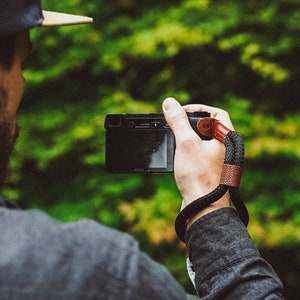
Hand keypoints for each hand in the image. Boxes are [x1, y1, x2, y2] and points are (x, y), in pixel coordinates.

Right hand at [162, 98, 233, 221]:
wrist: (202, 206)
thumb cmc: (199, 177)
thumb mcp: (186, 143)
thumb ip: (178, 121)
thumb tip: (169, 103)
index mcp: (226, 138)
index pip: (217, 113)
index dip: (199, 108)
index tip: (182, 111)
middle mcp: (224, 148)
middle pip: (208, 126)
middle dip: (190, 123)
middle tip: (176, 123)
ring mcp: (216, 159)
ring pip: (201, 140)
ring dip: (187, 136)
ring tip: (174, 138)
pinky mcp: (207, 169)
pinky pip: (198, 152)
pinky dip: (187, 149)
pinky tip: (177, 155)